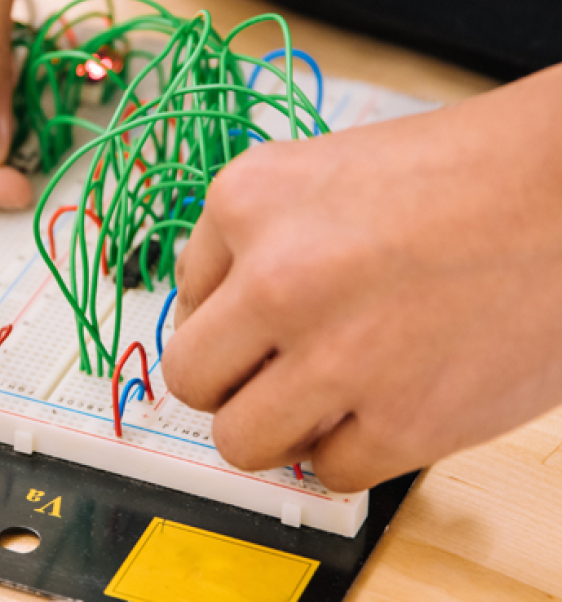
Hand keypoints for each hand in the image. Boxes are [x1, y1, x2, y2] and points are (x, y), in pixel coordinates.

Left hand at [163, 64, 561, 491]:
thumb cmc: (462, 177)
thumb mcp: (321, 175)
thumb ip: (250, 245)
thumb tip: (211, 324)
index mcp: (247, 201)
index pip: (183, 300)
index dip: (229, 317)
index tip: (269, 319)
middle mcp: (277, 279)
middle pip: (191, 380)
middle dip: (232, 383)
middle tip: (279, 370)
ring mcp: (337, 355)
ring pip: (241, 443)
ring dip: (279, 430)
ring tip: (328, 396)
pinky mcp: (404, 421)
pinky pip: (332, 472)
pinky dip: (355, 450)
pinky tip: (389, 403)